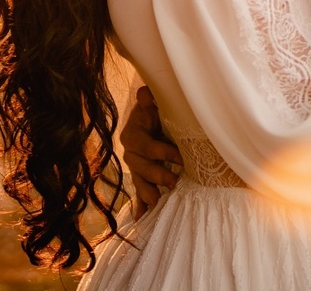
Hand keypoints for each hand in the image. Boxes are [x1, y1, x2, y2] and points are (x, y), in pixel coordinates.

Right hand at [119, 85, 181, 217]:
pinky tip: (141, 217)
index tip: (179, 156)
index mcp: (133, 133)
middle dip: (156, 174)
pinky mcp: (142, 178)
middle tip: (173, 182)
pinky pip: (139, 193)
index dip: (160, 151)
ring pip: (138, 181)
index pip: (144, 144)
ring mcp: (136, 166)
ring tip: (157, 203)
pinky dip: (140, 205)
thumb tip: (144, 93)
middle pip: (139, 166)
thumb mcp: (157, 104)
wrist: (159, 121)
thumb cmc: (160, 112)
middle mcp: (131, 151)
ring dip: (147, 192)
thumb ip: (149, 100)